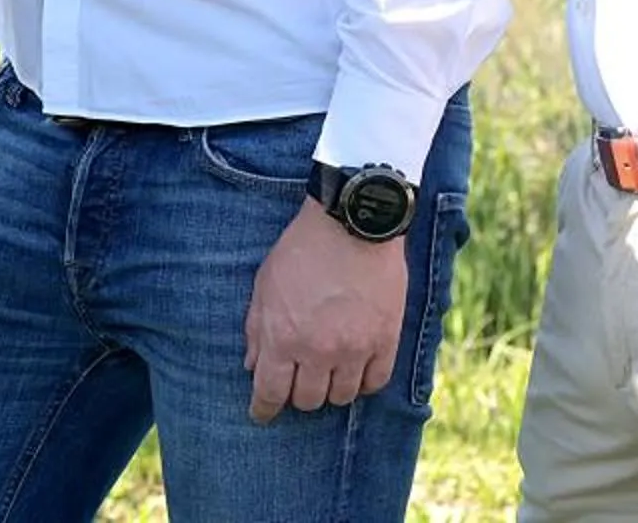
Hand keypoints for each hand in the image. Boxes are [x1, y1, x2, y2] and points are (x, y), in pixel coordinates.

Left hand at [244, 200, 406, 420]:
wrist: (353, 223)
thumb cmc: (302, 249)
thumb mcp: (265, 284)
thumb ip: (256, 328)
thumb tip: (251, 365)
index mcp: (282, 337)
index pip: (269, 393)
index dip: (263, 410)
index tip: (262, 415)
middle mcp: (317, 351)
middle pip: (306, 400)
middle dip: (297, 394)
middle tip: (298, 379)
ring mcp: (355, 349)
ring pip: (341, 398)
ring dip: (330, 389)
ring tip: (327, 371)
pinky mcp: (386, 341)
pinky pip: (374, 383)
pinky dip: (363, 382)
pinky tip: (355, 368)